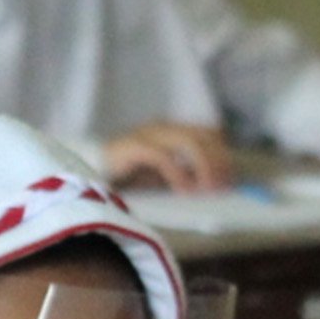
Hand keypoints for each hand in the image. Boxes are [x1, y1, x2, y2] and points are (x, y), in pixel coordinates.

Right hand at [101, 121, 234, 194]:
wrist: (88, 169)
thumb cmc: (125, 175)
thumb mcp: (161, 174)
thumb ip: (183, 173)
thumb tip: (212, 185)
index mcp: (171, 131)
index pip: (209, 133)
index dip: (223, 154)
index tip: (231, 178)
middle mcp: (163, 128)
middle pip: (204, 136)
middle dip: (218, 161)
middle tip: (222, 187)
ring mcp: (148, 134)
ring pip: (189, 142)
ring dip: (204, 166)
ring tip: (207, 190)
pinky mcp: (134, 146)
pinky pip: (163, 157)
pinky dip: (178, 174)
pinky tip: (183, 190)